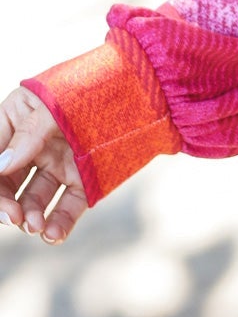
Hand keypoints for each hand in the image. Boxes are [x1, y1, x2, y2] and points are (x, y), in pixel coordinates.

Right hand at [0, 87, 87, 243]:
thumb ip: (28, 134)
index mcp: (16, 122)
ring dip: (31, 217)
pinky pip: (67, 207)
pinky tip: (53, 234)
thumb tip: (0, 166)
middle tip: (14, 218)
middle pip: (8, 184)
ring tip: (37, 225)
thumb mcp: (55, 103)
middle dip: (6, 205)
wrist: (143, 85)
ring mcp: (57, 164)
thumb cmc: (93, 82)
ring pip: (35, 200)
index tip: (0, 200)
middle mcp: (33, 147)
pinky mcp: (83, 180)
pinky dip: (59, 224)